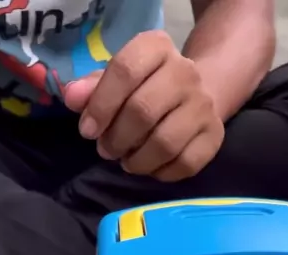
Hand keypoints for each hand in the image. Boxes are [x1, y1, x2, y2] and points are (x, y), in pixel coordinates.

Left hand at [65, 31, 224, 181]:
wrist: (197, 94)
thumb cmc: (146, 87)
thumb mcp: (116, 79)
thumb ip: (91, 88)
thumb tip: (72, 99)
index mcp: (157, 48)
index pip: (125, 70)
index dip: (101, 105)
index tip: (87, 130)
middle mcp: (186, 72)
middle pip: (143, 111)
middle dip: (117, 138)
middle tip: (106, 150)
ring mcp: (204, 106)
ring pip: (165, 143)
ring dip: (138, 161)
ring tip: (126, 162)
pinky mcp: (214, 136)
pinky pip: (185, 164)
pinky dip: (161, 173)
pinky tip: (150, 167)